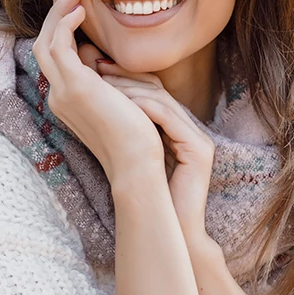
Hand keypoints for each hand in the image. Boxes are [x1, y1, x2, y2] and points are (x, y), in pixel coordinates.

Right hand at [31, 0, 164, 179]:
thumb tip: (97, 53)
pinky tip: (80, 9)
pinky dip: (65, 23)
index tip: (71, 3)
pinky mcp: (75, 87)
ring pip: (47, 42)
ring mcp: (63, 92)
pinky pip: (59, 45)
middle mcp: (59, 96)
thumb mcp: (120, 96)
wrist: (139, 165)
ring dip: (58, 13)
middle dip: (54, 14)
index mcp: (69, 99)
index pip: (55, 56)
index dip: (59, 27)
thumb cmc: (140, 135)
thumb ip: (106, 74)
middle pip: (45, 45)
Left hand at [95, 61, 214, 235]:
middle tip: (96, 65)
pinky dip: (143, 107)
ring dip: (129, 88)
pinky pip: (169, 118)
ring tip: (103, 81)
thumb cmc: (145, 195)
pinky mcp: (200, 150)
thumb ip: (122, 126)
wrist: (168, 229)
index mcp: (176, 128)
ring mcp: (198, 138)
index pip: (151, 91)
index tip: (95, 67)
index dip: (124, 76)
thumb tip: (93, 98)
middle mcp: (190, 129)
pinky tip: (121, 101)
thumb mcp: (130, 152)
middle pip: (157, 89)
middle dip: (125, 75)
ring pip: (161, 100)